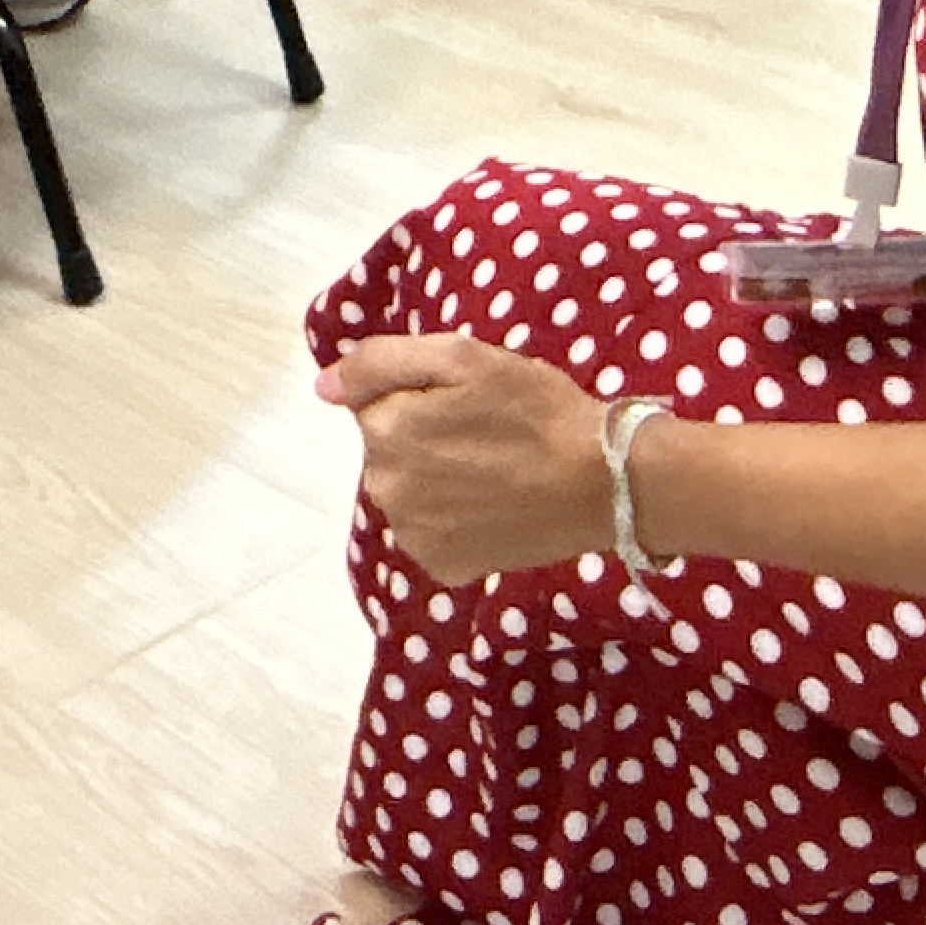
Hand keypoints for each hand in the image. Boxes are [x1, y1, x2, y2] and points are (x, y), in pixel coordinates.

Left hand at [315, 333, 613, 586]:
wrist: (601, 482)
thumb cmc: (535, 408)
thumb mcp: (461, 357)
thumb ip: (381, 363)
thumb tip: (324, 386)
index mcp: (384, 431)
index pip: (374, 403)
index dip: (418, 396)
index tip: (464, 401)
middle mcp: (385, 489)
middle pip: (388, 450)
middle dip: (422, 437)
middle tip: (484, 432)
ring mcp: (413, 535)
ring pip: (409, 491)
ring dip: (436, 479)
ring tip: (494, 469)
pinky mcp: (443, 567)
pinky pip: (431, 531)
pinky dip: (454, 520)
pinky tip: (493, 505)